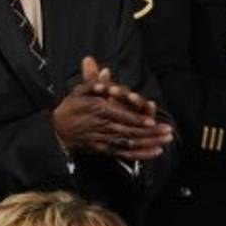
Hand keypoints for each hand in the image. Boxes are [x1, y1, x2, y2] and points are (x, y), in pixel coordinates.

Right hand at [51, 56, 172, 159]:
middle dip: (150, 133)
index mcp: (98, 110)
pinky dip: (142, 155)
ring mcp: (104, 140)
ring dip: (149, 144)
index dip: (136, 120)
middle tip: (168, 131)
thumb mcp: (80, 91)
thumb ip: (94, 81)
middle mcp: (103, 126)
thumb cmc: (71, 108)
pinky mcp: (106, 150)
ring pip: (130, 143)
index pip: (120, 116)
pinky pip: (126, 154)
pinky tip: (155, 153)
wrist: (57, 131)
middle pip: (130, 131)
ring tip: (166, 142)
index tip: (151, 121)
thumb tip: (105, 70)